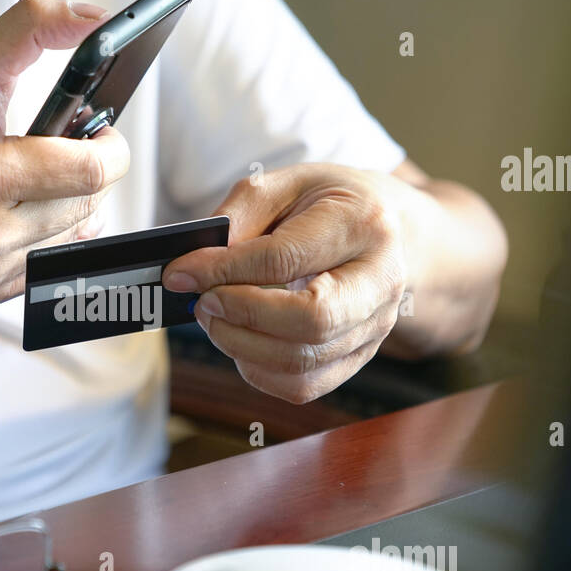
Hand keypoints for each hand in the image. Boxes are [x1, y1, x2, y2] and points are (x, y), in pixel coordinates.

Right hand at [0, 0, 129, 307]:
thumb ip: (32, 29)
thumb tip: (94, 17)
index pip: (93, 172)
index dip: (110, 147)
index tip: (100, 132)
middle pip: (88, 204)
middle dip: (82, 172)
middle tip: (53, 148)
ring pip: (71, 236)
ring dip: (65, 205)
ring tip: (29, 179)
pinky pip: (43, 263)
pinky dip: (39, 236)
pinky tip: (10, 211)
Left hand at [162, 164, 409, 403]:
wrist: (391, 231)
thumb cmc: (329, 204)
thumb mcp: (285, 184)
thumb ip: (240, 216)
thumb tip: (198, 265)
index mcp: (364, 224)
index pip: (284, 259)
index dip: (223, 271)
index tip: (180, 274)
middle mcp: (381, 281)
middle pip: (310, 321)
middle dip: (241, 316)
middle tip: (203, 301)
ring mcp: (376, 326)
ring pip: (302, 362)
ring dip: (241, 346)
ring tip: (215, 317)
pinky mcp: (360, 357)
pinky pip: (304, 386)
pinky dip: (259, 372)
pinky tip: (241, 341)